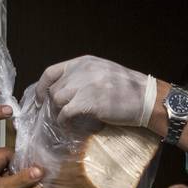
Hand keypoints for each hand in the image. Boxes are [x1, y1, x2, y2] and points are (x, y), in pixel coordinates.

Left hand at [36, 55, 155, 127]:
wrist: (147, 99)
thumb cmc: (128, 89)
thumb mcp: (103, 72)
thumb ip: (83, 76)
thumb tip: (63, 90)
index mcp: (84, 62)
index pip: (51, 72)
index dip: (41, 87)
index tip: (39, 98)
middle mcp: (82, 71)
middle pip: (54, 89)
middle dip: (52, 104)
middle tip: (56, 115)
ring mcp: (85, 85)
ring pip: (57, 101)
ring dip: (57, 113)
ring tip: (63, 121)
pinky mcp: (89, 102)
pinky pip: (65, 113)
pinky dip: (63, 121)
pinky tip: (68, 126)